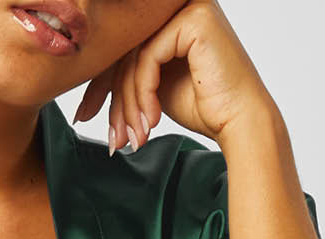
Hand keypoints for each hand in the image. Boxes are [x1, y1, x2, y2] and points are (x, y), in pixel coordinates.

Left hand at [72, 0, 276, 150]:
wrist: (240, 122)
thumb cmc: (206, 107)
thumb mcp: (154, 87)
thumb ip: (128, 74)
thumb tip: (84, 93)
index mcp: (170, 16)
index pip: (123, 45)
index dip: (100, 84)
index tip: (85, 116)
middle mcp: (179, 4)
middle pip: (126, 49)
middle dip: (113, 100)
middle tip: (113, 138)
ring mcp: (187, 7)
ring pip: (134, 57)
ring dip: (129, 105)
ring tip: (133, 137)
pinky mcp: (192, 19)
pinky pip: (148, 57)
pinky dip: (144, 94)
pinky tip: (151, 120)